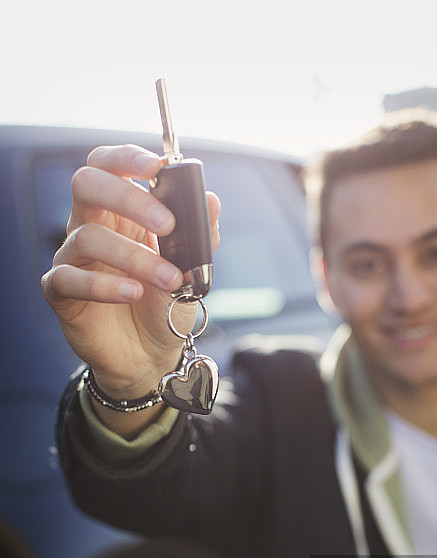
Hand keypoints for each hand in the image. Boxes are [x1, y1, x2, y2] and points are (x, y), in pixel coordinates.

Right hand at [42, 144, 220, 409]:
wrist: (151, 356)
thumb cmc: (164, 306)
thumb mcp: (191, 270)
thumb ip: (200, 236)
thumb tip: (210, 200)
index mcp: (120, 212)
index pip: (109, 165)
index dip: (128, 158)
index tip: (159, 166)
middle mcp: (92, 227)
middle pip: (87, 183)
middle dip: (128, 197)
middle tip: (167, 225)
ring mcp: (74, 259)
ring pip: (87, 236)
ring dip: (135, 256)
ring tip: (169, 279)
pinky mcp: (61, 293)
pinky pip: (69, 279)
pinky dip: (104, 285)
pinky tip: (132, 294)